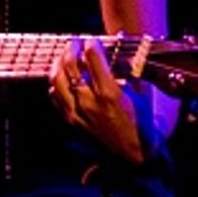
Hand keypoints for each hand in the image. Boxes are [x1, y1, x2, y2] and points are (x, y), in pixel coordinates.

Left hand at [48, 37, 144, 162]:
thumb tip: (122, 55)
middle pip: (70, 65)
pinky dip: (56, 84)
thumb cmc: (142, 126)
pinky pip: (55, 97)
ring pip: (57, 79)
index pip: (93, 58)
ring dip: (59, 63)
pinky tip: (62, 79)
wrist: (132, 156)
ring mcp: (77, 111)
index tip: (92, 40)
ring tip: (64, 56)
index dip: (91, 44)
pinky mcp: (71, 120)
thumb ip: (130, 73)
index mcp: (110, 93)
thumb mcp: (142, 96)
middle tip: (75, 42)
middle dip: (71, 48)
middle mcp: (89, 101)